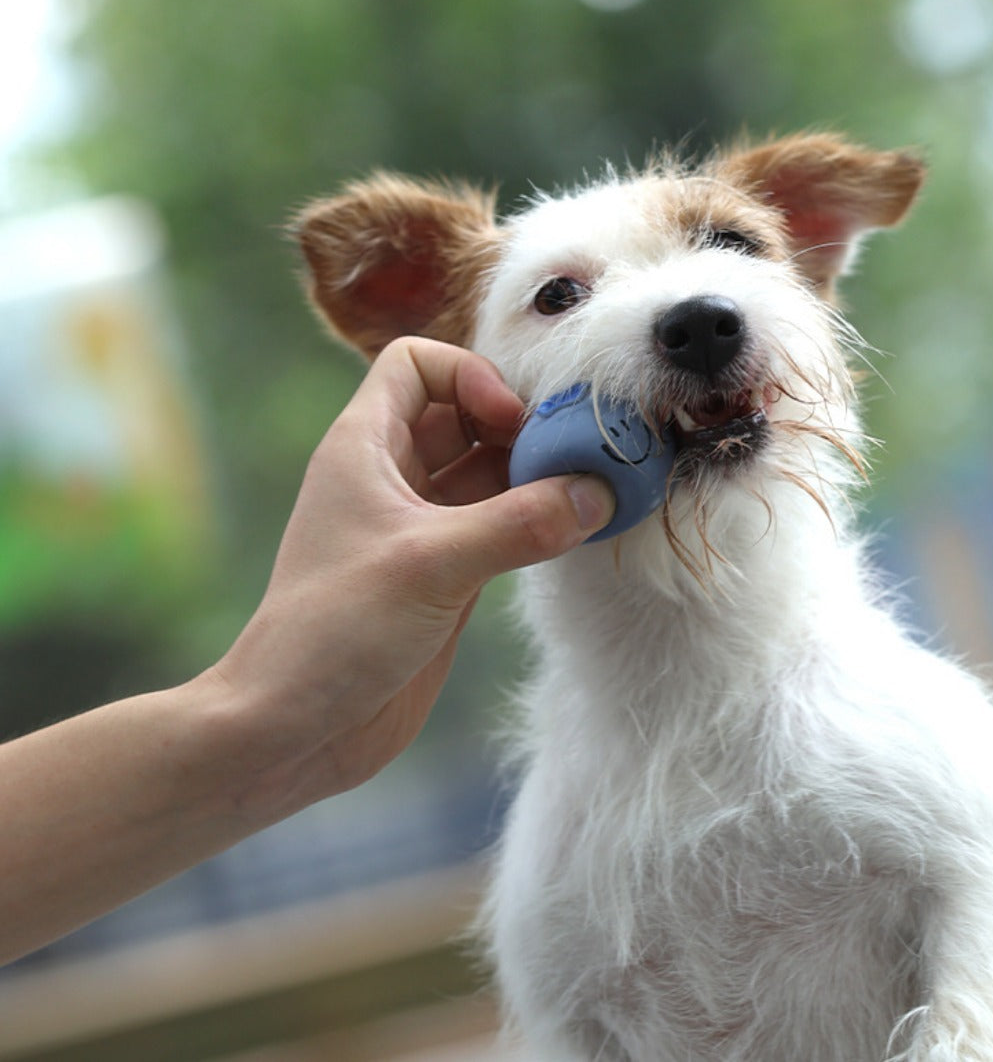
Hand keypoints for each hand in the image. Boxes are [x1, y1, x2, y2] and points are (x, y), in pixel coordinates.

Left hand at [214, 337, 614, 806]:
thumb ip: (518, 524)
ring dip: (537, 476)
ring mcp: (422, 527)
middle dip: (520, 425)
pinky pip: (500, 526)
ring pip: (489, 474)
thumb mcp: (430, 564)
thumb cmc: (336, 632)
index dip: (471, 376)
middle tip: (576, 455)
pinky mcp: (446, 574)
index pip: (418, 364)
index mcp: (366, 446)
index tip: (511, 424)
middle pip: (466, 415)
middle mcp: (393, 477)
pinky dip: (537, 521)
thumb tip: (597, 493)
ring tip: (590, 491)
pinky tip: (575, 531)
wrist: (295, 728)